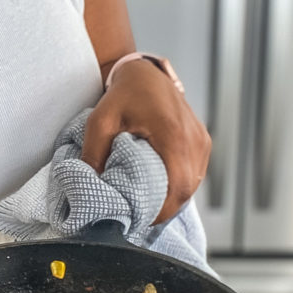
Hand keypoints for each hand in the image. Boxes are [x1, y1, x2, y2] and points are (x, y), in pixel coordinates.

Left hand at [81, 57, 210, 223]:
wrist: (144, 72)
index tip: (140, 220)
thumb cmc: (123, 94)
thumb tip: (90, 188)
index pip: (177, 187)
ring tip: (146, 204)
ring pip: (193, 184)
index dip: (161, 211)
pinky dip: (178, 183)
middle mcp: (194, 140)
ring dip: (172, 197)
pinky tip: (158, 187)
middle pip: (186, 191)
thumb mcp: (99, 123)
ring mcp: (201, 141)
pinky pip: (195, 172)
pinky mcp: (202, 141)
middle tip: (138, 217)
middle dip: (163, 208)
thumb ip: (93, 156)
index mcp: (173, 135)